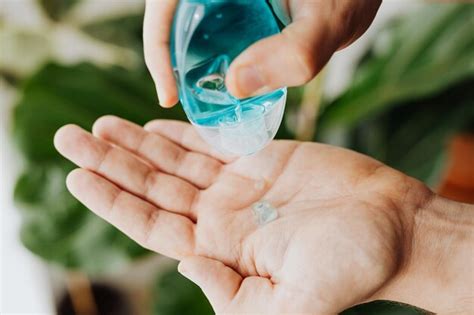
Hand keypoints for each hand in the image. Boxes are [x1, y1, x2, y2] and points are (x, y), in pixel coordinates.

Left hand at [54, 116, 472, 313]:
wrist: (392, 228)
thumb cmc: (351, 268)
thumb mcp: (293, 305)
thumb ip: (235, 298)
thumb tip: (185, 266)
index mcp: (220, 250)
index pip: (150, 223)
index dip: (112, 199)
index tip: (78, 175)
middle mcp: (220, 217)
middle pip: (151, 188)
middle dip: (110, 163)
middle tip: (70, 138)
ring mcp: (238, 186)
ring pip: (173, 162)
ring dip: (135, 144)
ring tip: (99, 126)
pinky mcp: (259, 159)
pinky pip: (210, 144)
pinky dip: (179, 133)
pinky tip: (151, 125)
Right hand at [143, 0, 380, 106]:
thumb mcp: (329, 21)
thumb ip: (295, 53)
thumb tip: (233, 86)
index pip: (164, 4)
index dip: (156, 48)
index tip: (169, 95)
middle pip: (172, 15)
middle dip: (170, 58)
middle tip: (185, 99)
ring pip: (188, 21)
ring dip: (188, 58)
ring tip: (204, 94)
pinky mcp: (233, 2)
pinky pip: (208, 24)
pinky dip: (208, 53)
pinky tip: (227, 77)